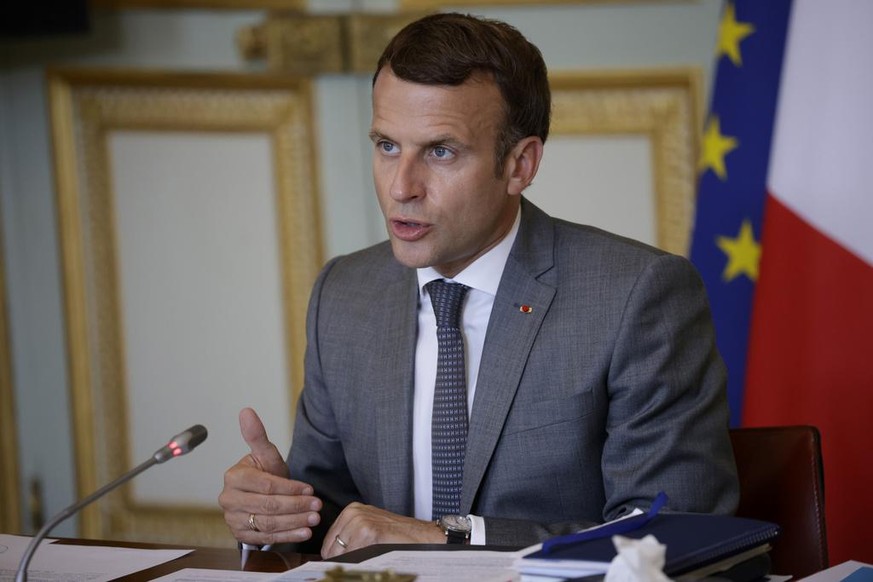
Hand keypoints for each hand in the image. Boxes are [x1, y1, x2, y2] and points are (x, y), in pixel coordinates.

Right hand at [219, 407, 322, 545]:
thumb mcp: (265, 455)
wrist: (259, 496)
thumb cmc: (264, 473)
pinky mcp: (241, 535)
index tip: (310, 489)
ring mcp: (233, 519)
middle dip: (296, 506)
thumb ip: (257, 435)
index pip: (266, 485)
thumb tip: (246, 411)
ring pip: (268, 523)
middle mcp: (229, 500)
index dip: (290, 488)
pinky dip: (287, 536)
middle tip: (317, 506)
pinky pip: (266, 538)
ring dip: (294, 522)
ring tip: (314, 520)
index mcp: (233, 477)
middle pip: (268, 506)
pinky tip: (304, 532)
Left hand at [322, 502, 444, 558]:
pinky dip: (358, 565)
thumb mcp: (369, 529)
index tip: (340, 564)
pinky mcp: (368, 533)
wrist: (422, 536)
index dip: (333, 558)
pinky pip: (352, 558)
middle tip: (358, 563)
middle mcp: (352, 513)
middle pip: (331, 550)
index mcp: (350, 511)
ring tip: (368, 560)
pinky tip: (372, 560)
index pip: (328, 542)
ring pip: (340, 556)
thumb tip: (329, 557)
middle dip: (340, 562)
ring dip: (350, 564)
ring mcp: (359, 522)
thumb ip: (349, 537)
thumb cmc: (397, 535)